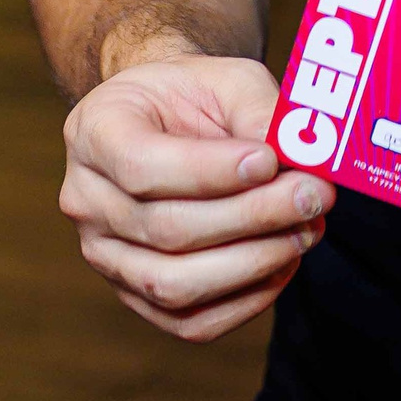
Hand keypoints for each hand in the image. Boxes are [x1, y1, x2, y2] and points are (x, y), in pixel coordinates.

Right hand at [59, 54, 334, 341]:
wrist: (169, 122)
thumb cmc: (196, 97)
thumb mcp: (228, 79)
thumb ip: (259, 111)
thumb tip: (300, 156)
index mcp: (95, 132)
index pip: (142, 167)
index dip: (209, 171)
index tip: (269, 160)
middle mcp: (87, 200)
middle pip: (166, 229)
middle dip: (252, 216)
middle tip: (314, 195)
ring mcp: (105, 255)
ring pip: (175, 285)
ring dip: (254, 263)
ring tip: (307, 229)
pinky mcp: (136, 295)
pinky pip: (190, 322)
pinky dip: (246, 301)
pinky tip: (284, 262)